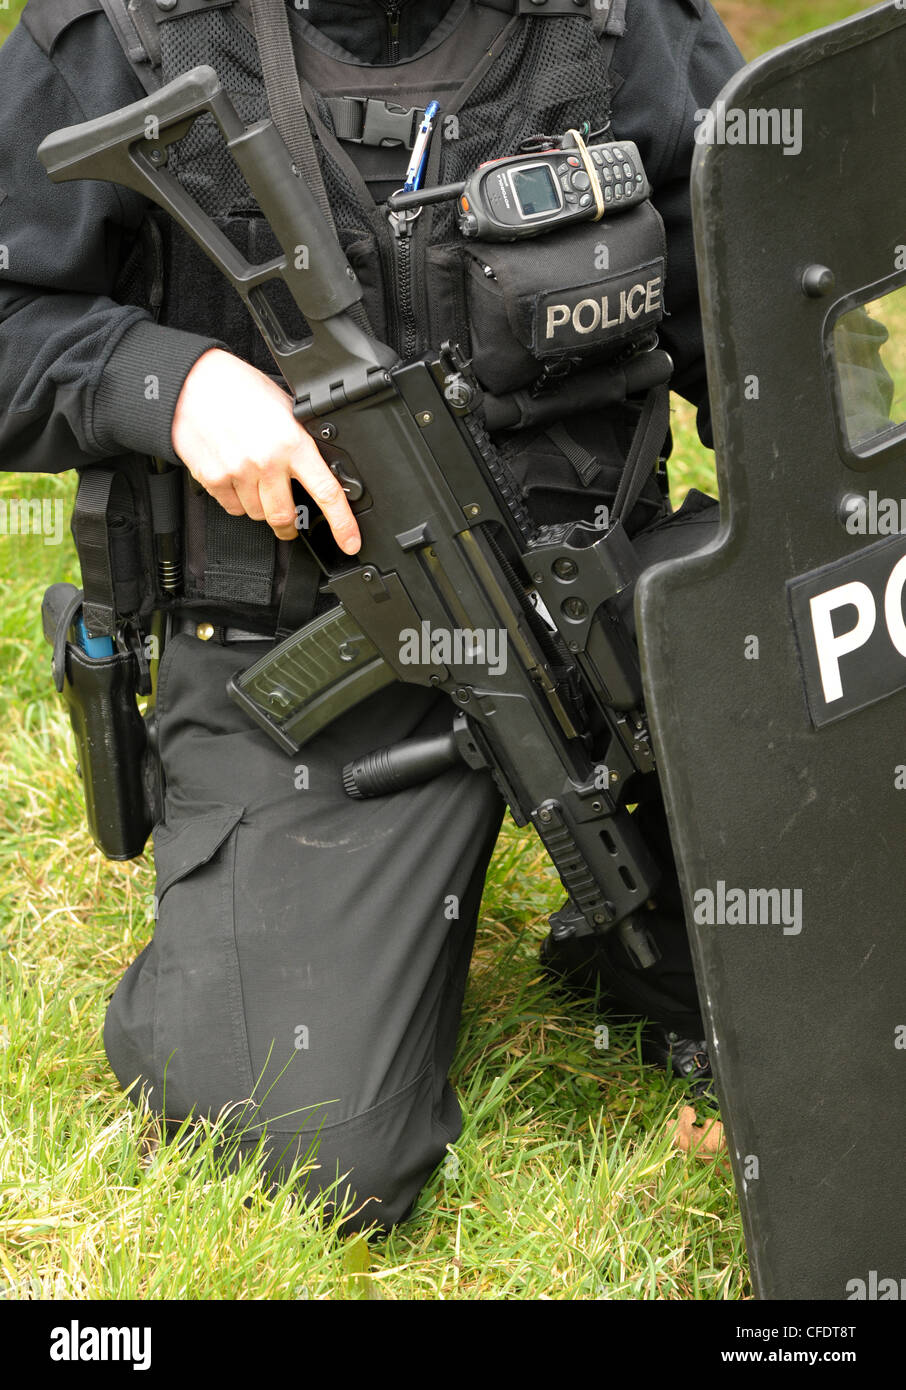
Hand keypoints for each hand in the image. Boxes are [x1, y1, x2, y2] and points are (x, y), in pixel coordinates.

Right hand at [171, 347, 360, 552]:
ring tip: (256, 483)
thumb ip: (300, 441)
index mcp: (292, 443)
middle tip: (291, 523)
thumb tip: (319, 468)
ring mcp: (238, 472)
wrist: (193, 383)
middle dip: (290, 527)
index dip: (342, 524)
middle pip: (285, 517)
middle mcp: (266, 461)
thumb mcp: (284, 408)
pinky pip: (233, 508)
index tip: (350, 542)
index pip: (326, 492)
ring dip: (261, 508)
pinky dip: (238, 501)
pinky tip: (237, 478)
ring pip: (258, 515)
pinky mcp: (213, 479)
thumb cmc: (239, 390)